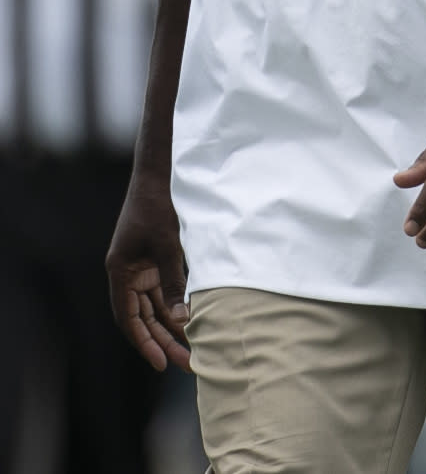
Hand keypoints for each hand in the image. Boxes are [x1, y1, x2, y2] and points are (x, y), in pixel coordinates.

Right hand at [106, 174, 190, 371]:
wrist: (160, 176)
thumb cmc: (159, 207)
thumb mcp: (168, 247)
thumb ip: (173, 283)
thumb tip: (182, 320)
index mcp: (120, 271)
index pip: (128, 317)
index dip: (143, 342)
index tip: (160, 363)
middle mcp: (127, 274)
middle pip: (142, 317)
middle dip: (161, 341)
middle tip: (182, 365)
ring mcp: (140, 268)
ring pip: (153, 308)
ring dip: (169, 327)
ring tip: (190, 351)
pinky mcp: (154, 262)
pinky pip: (162, 293)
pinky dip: (174, 307)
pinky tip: (190, 323)